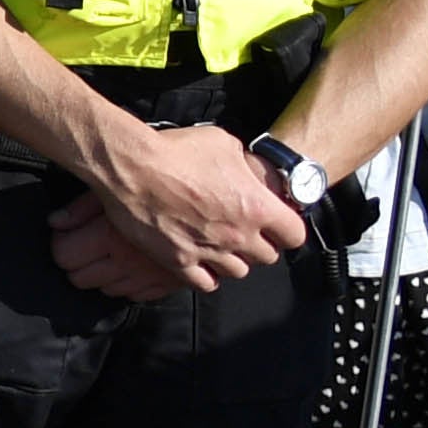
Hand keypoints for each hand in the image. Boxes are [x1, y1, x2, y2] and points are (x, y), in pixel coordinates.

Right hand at [74, 119, 307, 295]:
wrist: (131, 166)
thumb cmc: (176, 150)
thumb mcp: (223, 143)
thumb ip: (243, 166)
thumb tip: (244, 171)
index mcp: (257, 206)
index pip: (295, 235)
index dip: (288, 229)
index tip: (278, 224)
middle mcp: (238, 234)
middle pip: (268, 256)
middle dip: (261, 244)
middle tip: (246, 232)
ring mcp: (208, 251)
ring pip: (239, 272)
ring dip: (235, 260)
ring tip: (223, 247)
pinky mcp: (179, 261)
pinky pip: (206, 284)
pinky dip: (208, 275)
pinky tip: (203, 263)